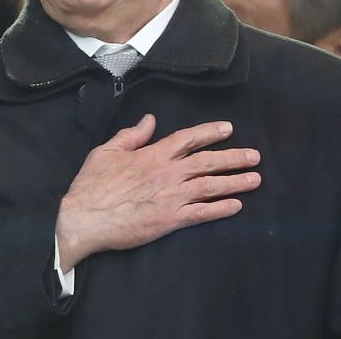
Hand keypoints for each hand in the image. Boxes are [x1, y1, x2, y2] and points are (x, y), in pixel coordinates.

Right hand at [55, 114, 260, 270]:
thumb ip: (131, 136)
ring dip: (235, 182)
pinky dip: (221, 209)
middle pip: (207, 162)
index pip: (187, 139)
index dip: (209, 132)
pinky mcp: (170, 220)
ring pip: (211, 186)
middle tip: (255, 156)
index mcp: (151, 155)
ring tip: (254, 179)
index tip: (228, 129)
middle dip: (233, 158)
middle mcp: (167, 174)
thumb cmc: (92, 185)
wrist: (85, 218)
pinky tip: (236, 206)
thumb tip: (150, 120)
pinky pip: (202, 213)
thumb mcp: (106, 152)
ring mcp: (171, 197)